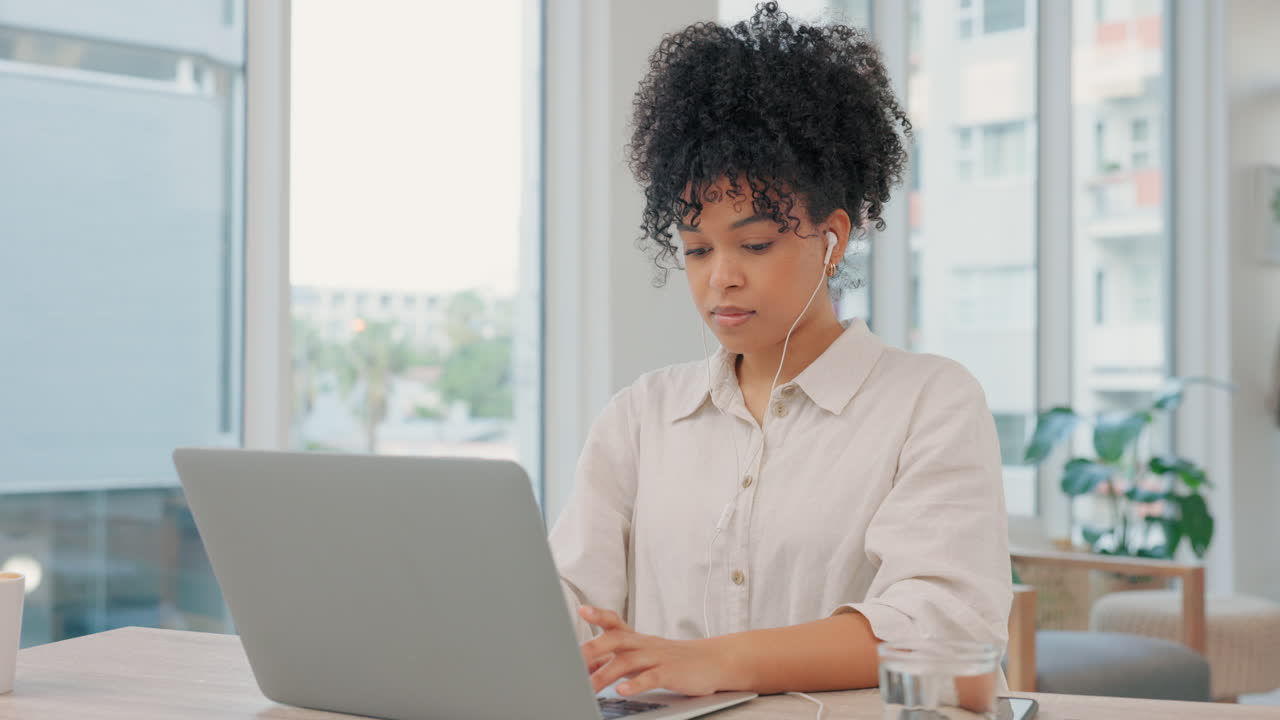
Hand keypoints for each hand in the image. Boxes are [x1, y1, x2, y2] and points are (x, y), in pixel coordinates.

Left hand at [578, 606, 741, 696]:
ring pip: (627, 661)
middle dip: (592, 648)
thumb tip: (583, 668)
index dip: (598, 614)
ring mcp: (657, 657)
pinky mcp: (670, 673)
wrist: (712, 661)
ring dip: (606, 674)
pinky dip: (635, 684)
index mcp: (635, 638)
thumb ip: (613, 660)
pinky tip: (623, 691)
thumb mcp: (641, 656)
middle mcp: (643, 644)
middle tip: (571, 660)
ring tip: (589, 687)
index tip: (582, 610)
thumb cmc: (671, 660)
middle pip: (615, 640)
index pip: (614, 621)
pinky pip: (651, 677)